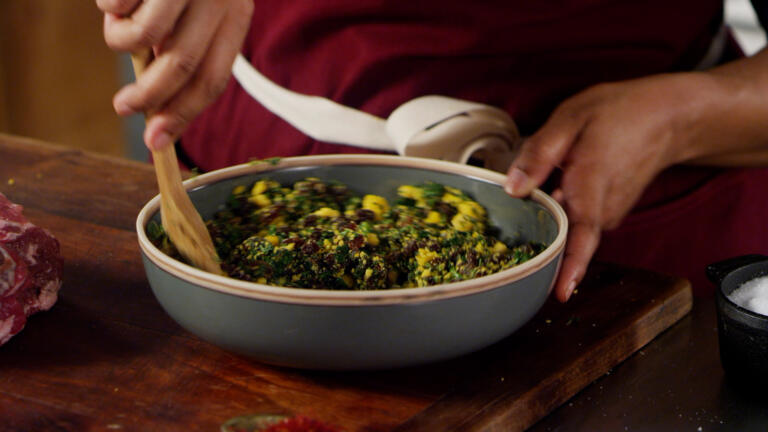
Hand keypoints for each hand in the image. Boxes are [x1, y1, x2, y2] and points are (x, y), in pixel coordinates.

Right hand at [97, 0, 252, 149]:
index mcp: (235, 13)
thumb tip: (158, 113)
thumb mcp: (195, 13)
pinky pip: (116, 5)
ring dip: (119, 39)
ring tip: (117, 20)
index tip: (156, 142)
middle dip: (147, 96)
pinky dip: (108, 7)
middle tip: (123, 107)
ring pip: (142, 37)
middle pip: (181, 66)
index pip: (212, 79)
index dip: (182, 114)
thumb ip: (182, 53)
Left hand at [503, 73, 711, 301]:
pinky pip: (577, 222)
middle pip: (564, 238)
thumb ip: (538, 154)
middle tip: (509, 231)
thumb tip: (512, 187)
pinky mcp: (608, 214)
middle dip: (536, 238)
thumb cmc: (621, 114)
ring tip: (535, 195)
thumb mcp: (570, 119)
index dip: (571, 266)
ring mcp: (609, 214)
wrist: (668, 117)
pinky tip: (555, 190)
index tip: (560, 293)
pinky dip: (561, 212)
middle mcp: (603, 208)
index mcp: (590, 185)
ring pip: (567, 229)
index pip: (582, 236)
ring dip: (547, 220)